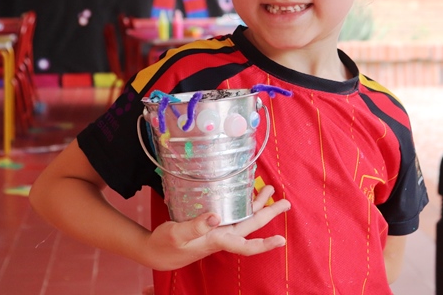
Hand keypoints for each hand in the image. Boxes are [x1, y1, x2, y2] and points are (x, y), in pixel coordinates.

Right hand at [143, 185, 289, 270]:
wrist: (156, 252)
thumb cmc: (165, 245)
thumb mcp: (176, 235)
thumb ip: (195, 226)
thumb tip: (215, 216)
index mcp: (217, 240)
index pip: (246, 245)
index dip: (264, 244)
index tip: (282, 240)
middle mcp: (222, 235)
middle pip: (251, 226)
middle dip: (269, 213)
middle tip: (285, 202)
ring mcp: (218, 230)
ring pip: (244, 217)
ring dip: (258, 205)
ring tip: (270, 191)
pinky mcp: (212, 225)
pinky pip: (233, 213)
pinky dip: (242, 203)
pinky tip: (245, 194)